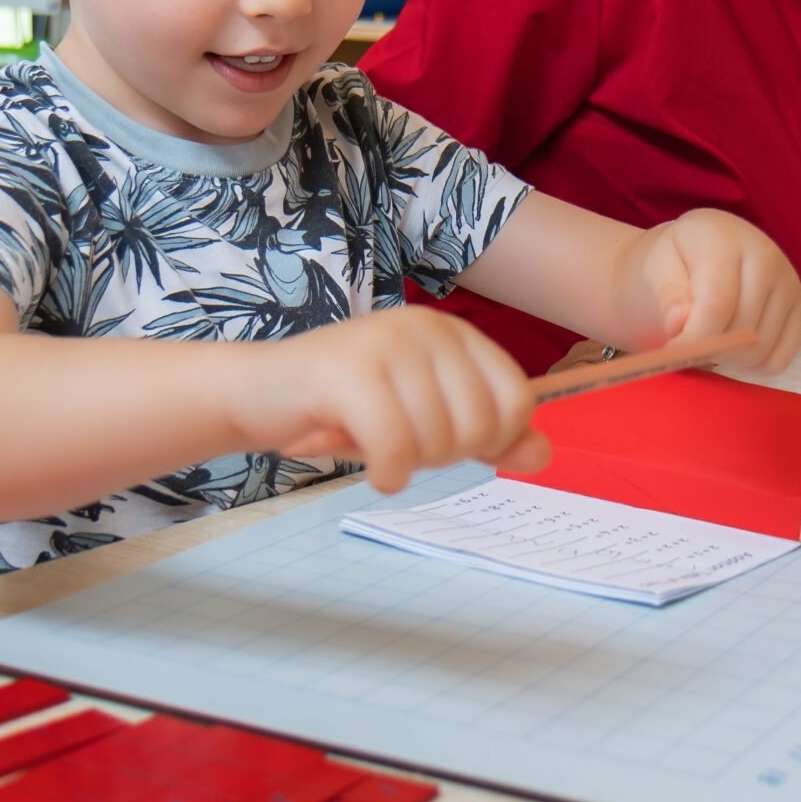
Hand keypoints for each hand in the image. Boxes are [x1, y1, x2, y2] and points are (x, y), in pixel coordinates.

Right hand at [251, 307, 549, 493]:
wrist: (258, 394)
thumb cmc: (347, 409)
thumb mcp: (427, 421)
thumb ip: (487, 436)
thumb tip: (542, 455)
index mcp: (453, 333)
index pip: (517, 399)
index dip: (491, 440)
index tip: (447, 442)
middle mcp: (427, 327)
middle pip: (481, 425)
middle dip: (443, 456)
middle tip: (400, 443)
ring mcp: (387, 344)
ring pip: (438, 440)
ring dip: (408, 465)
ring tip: (374, 443)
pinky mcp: (349, 371)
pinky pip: (395, 446)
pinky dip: (387, 474)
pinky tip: (372, 470)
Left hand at [615, 208, 800, 373]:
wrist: (699, 253)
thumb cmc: (674, 261)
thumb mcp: (656, 266)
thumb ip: (665, 292)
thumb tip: (678, 323)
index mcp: (725, 238)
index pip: (717, 303)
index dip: (693, 338)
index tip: (673, 350)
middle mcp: (766, 255)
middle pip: (741, 331)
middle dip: (709, 349)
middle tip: (689, 343)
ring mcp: (789, 282)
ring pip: (760, 350)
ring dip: (728, 359)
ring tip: (710, 338)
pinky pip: (779, 360)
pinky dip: (752, 366)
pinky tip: (733, 346)